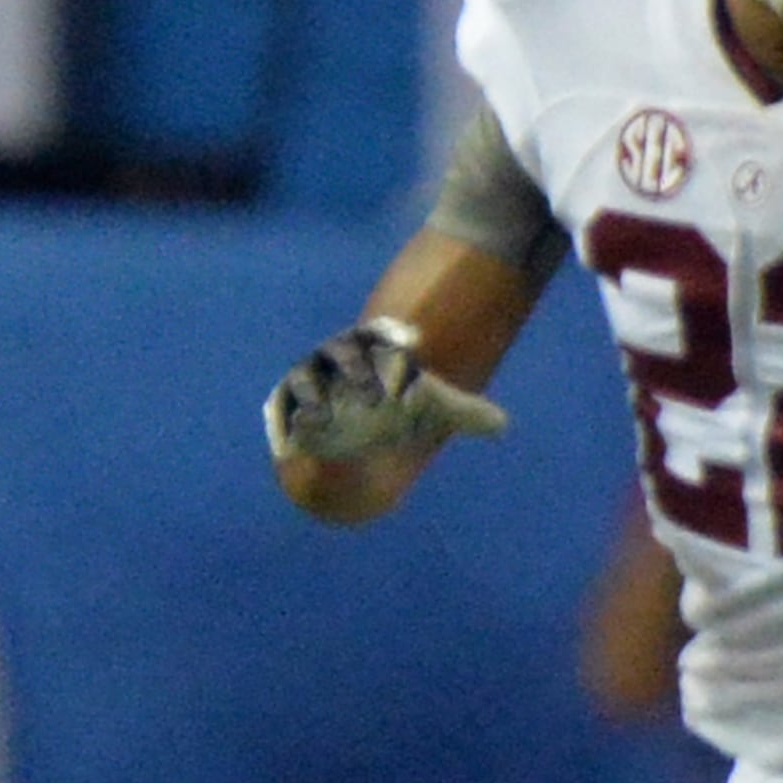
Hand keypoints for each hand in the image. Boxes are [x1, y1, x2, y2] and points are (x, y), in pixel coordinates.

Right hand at [263, 318, 510, 470]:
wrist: (352, 425)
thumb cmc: (395, 406)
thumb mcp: (430, 408)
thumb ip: (463, 412)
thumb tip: (502, 425)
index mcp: (370, 348)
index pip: (379, 333)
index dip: (393, 334)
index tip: (414, 343)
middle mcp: (335, 359)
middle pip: (340, 353)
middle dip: (355, 368)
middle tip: (378, 396)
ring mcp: (307, 383)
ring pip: (303, 380)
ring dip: (312, 397)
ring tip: (323, 419)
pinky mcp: (286, 409)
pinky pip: (279, 413)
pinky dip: (282, 426)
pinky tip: (288, 448)